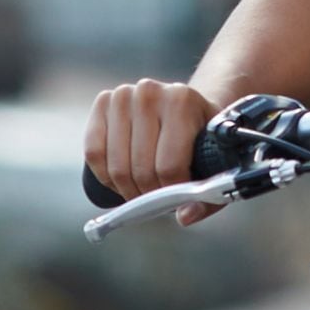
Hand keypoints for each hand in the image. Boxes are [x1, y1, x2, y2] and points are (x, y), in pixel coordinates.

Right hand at [86, 78, 223, 225]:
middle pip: (140, 168)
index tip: (176, 199)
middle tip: (156, 200)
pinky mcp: (103, 102)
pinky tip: (119, 180)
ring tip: (140, 191)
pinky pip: (93, 153)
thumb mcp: (217, 161)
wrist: (184, 105)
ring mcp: (123, 95)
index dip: (170, 193)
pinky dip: (104, 176)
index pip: (169, 165)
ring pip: (115, 166)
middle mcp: (149, 92)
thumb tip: (184, 216)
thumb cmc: (202, 137)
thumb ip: (208, 195)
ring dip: (126, 189)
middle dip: (148, 195)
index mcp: (181, 101)